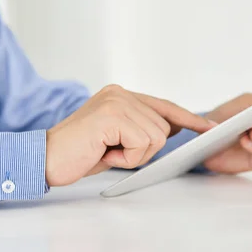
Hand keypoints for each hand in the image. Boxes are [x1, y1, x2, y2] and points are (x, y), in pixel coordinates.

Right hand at [45, 85, 215, 185]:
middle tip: (111, 151)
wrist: (44, 159)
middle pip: (162, 127)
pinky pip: (142, 143)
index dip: (187, 118)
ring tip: (106, 151)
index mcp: (119, 95)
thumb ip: (140, 128)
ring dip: (133, 155)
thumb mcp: (115, 140)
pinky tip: (104, 153)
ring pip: (155, 137)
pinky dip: (126, 157)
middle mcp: (119, 93)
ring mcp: (115, 102)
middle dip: (142, 149)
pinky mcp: (112, 115)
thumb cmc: (77, 153)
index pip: (163, 105)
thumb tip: (172, 128)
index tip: (207, 126)